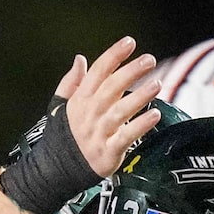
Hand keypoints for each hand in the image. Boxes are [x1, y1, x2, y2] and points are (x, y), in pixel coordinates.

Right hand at [56, 37, 162, 179]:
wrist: (56, 171)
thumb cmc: (64, 136)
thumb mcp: (61, 107)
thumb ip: (71, 82)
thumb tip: (80, 59)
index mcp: (79, 101)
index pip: (97, 73)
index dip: (113, 56)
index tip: (129, 42)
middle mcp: (90, 114)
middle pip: (111, 88)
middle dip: (130, 72)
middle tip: (149, 60)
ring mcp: (99, 133)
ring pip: (120, 111)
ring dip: (139, 97)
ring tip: (157, 84)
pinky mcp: (108, 152)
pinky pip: (126, 137)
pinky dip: (140, 126)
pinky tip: (155, 115)